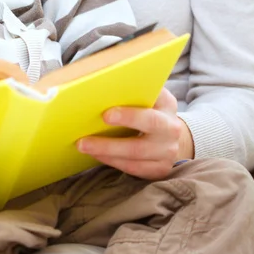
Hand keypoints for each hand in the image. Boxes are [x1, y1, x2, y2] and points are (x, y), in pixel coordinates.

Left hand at [76, 87, 193, 179]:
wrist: (167, 138)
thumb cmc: (145, 112)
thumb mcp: (145, 98)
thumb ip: (130, 91)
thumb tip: (98, 85)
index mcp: (166, 103)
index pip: (155, 97)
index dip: (135, 100)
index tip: (109, 109)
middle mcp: (171, 127)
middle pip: (150, 123)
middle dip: (123, 121)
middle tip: (98, 120)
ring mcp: (167, 150)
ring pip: (136, 151)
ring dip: (107, 148)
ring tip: (83, 144)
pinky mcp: (160, 168)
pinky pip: (133, 167)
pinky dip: (112, 161)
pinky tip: (95, 155)